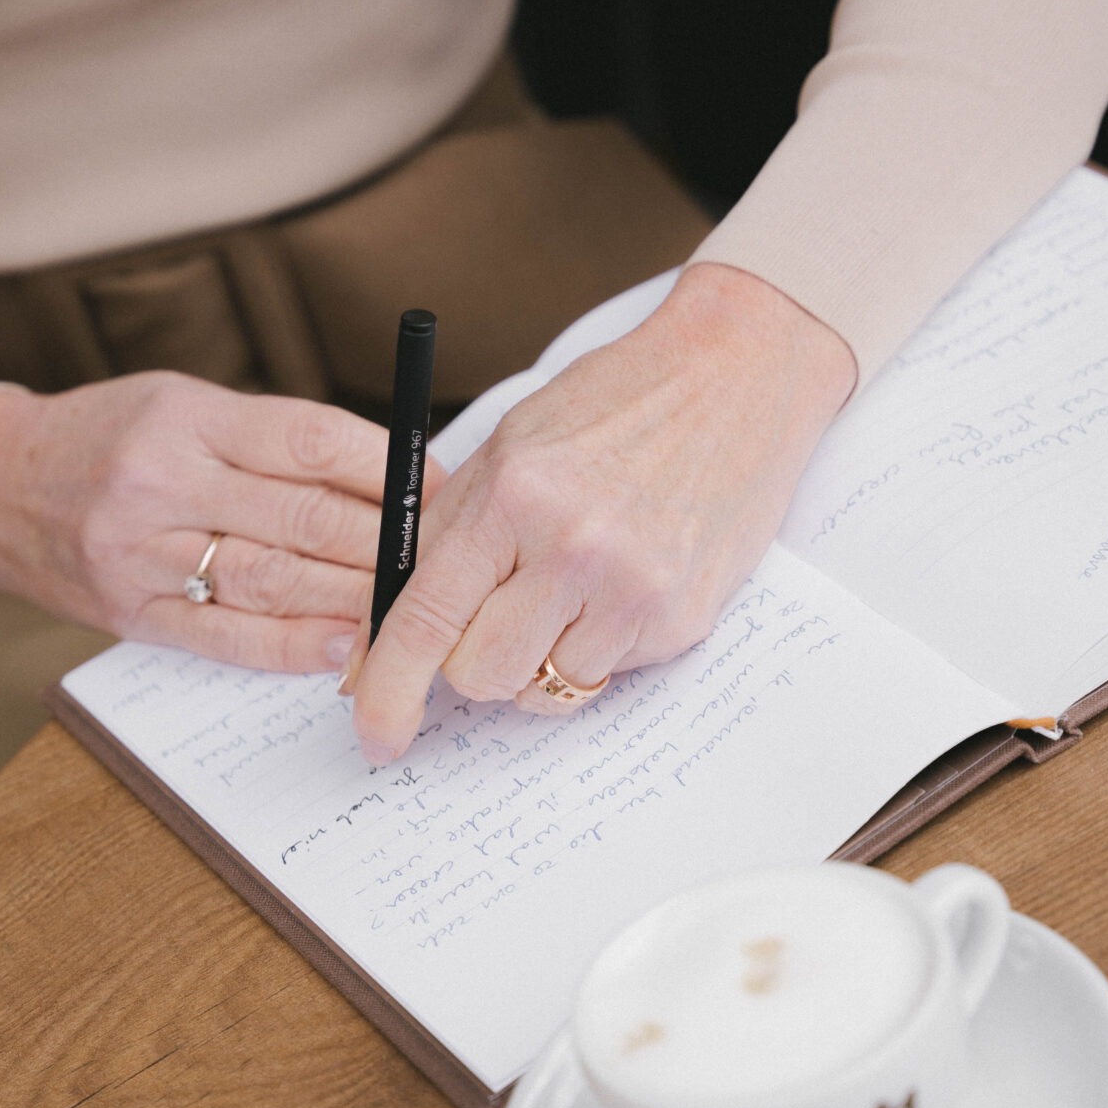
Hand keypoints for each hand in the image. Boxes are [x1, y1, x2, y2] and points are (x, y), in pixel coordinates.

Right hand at [0, 372, 440, 671]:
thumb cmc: (107, 436)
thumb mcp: (181, 404)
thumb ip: (270, 439)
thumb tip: (385, 476)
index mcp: (185, 417)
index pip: (308, 440)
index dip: (386, 466)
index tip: (438, 484)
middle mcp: (163, 482)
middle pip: (303, 516)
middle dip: (386, 538)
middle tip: (441, 554)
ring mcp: (143, 554)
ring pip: (274, 579)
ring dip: (355, 596)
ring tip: (410, 604)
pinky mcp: (131, 614)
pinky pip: (227, 637)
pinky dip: (293, 647)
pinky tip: (344, 648)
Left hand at [344, 264, 854, 759]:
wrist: (734, 375)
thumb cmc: (615, 403)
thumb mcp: (510, 447)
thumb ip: (447, 536)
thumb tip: (389, 630)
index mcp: (514, 496)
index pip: (426, 617)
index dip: (386, 687)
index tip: (373, 732)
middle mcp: (573, 548)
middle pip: (479, 674)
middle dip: (472, 659)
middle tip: (498, 611)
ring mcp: (635, 590)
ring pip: (542, 687)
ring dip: (540, 654)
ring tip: (574, 582)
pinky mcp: (682, 620)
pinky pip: (605, 673)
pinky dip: (598, 642)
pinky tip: (622, 578)